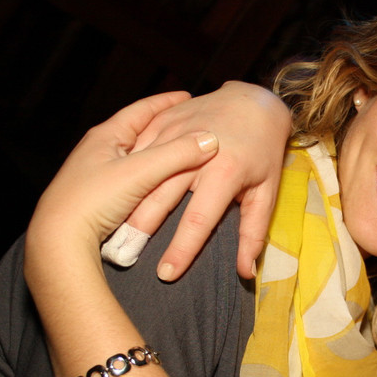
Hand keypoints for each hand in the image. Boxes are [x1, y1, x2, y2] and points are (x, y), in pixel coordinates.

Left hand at [26, 92, 218, 272]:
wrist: (59, 241)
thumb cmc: (93, 201)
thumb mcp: (139, 173)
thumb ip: (176, 155)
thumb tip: (211, 139)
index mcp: (105, 137)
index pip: (140, 111)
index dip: (164, 102)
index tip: (186, 96)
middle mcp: (98, 151)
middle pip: (137, 132)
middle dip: (162, 125)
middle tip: (186, 119)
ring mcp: (96, 175)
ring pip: (133, 157)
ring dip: (155, 153)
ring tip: (176, 150)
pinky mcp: (97, 198)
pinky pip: (130, 180)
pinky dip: (148, 177)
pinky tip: (157, 184)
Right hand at [117, 81, 290, 279]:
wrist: (254, 102)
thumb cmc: (262, 151)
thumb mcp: (267, 191)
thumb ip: (254, 233)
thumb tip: (246, 271)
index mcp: (224, 170)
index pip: (199, 219)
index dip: (182, 249)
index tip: (166, 273)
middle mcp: (196, 150)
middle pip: (160, 196)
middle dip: (140, 229)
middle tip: (124, 256)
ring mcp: (175, 131)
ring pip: (142, 172)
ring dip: (125, 202)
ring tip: (111, 230)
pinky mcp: (161, 120)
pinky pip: (137, 149)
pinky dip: (123, 170)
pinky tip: (110, 192)